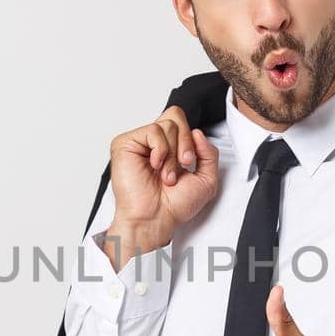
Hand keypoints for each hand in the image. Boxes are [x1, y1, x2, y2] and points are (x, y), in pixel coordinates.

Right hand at [104, 105, 219, 266]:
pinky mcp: (125, 144)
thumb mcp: (206, 179)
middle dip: (186, 141)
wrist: (156, 219)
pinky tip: (155, 165)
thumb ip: (209, 153)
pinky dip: (161, 150)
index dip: (192, 139)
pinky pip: (153, 131)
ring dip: (172, 154)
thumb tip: (197, 132)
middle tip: (183, 164)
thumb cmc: (175, 206)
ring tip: (166, 175)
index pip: (183, 123)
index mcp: (170, 147)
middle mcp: (155, 143)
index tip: (190, 162)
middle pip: (176, 116)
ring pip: (167, 125)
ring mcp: (139, 142)